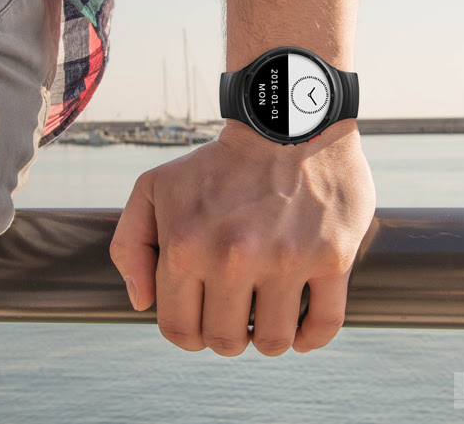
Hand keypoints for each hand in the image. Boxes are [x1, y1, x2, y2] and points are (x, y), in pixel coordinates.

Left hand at [109, 120, 375, 355]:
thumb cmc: (218, 163)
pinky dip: (311, 338)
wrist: (286, 122)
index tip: (203, 319)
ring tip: (268, 315)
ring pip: (275, 341)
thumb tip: (142, 303)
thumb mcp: (154, 188)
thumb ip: (130, 245)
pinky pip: (324, 325)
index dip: (189, 333)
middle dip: (228, 335)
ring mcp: (286, 259)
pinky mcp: (332, 256)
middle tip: (238, 313)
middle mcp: (233, 258)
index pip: (179, 329)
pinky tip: (301, 327)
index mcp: (185, 246)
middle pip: (226, 341)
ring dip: (269, 338)